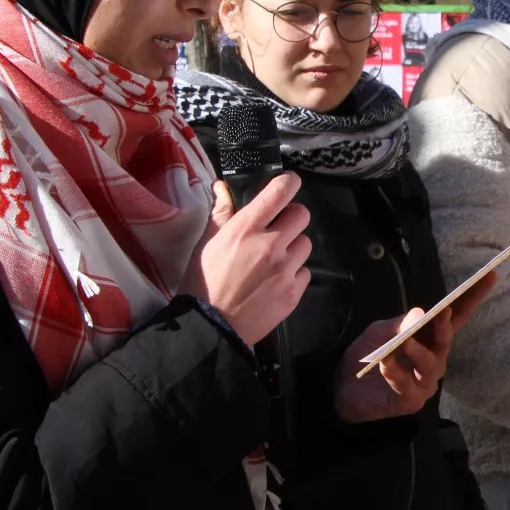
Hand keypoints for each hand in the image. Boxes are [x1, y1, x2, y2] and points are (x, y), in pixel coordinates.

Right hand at [183, 176, 312, 343]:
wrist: (211, 327)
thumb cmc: (203, 282)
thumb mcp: (206, 243)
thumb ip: (221, 212)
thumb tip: (223, 187)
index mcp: (246, 228)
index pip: (280, 191)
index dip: (288, 183)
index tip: (287, 184)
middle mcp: (271, 245)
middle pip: (302, 214)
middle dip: (291, 217)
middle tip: (277, 228)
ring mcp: (285, 270)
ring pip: (306, 243)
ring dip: (293, 247)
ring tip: (274, 259)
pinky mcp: (294, 292)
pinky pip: (305, 272)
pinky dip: (294, 273)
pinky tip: (275, 281)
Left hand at [334, 273, 496, 423]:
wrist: (342, 386)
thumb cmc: (367, 355)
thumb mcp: (379, 331)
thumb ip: (399, 324)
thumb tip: (420, 313)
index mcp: (430, 339)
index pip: (456, 317)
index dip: (473, 298)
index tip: (489, 275)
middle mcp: (433, 360)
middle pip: (447, 340)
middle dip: (445, 326)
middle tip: (441, 312)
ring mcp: (424, 383)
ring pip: (429, 364)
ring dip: (415, 351)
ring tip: (403, 341)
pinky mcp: (409, 402)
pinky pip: (406, 386)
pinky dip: (395, 372)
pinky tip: (384, 362)